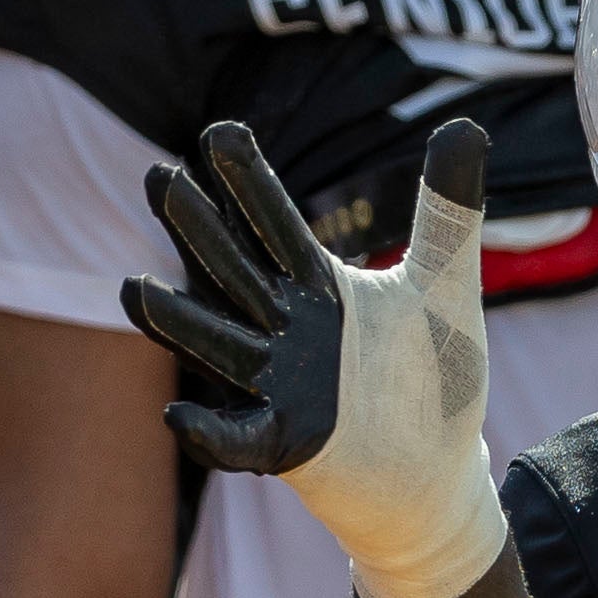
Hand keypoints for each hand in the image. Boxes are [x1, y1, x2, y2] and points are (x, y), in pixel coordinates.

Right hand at [125, 116, 503, 597]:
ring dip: (178, 323)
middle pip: (235, 273)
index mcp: (318, 289)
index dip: (250, 183)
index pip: (275, 226)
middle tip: (157, 177)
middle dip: (198, 231)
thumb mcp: (446, 286)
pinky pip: (238, 439)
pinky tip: (177, 414)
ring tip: (132, 290)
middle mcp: (286, 332)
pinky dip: (209, 431)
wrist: (441, 475)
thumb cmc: (433, 381)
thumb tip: (465, 121)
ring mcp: (281, 389)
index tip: (219, 132)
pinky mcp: (290, 447)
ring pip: (220, 348)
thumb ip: (448, 211)